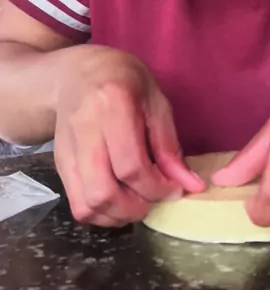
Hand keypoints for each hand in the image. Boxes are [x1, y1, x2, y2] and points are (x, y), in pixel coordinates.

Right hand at [53, 46, 203, 226]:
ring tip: (139, 202)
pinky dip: (102, 214)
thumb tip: (191, 185)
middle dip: (136, 208)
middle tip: (155, 199)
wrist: (77, 73)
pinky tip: (120, 202)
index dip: (157, 188)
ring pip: (87, 204)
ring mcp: (66, 148)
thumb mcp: (156, 101)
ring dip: (118, 216)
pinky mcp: (59, 164)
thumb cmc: (124, 81)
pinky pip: (77, 204)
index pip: (131, 165)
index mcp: (112, 103)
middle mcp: (84, 128)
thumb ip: (170, 145)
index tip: (175, 190)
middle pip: (103, 191)